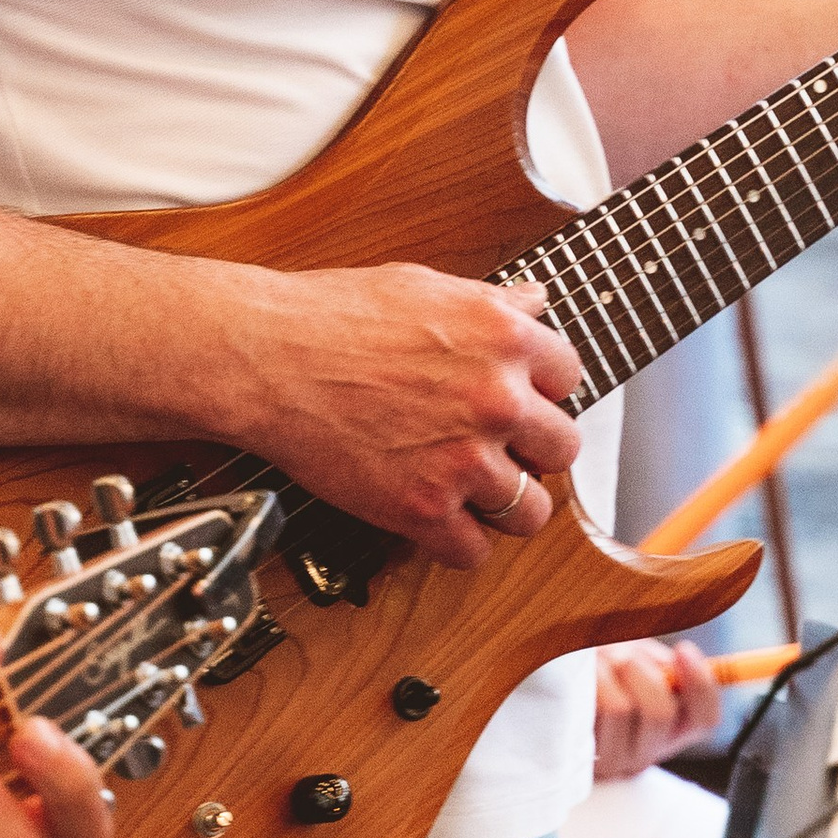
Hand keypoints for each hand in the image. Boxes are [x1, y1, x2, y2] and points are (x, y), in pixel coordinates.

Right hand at [224, 262, 584, 571]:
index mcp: (504, 337)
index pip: (570, 376)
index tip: (522, 397)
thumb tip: (532, 304)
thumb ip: (489, 301)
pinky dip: (458, 543)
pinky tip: (438, 519)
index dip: (542, 388)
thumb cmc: (332, 314)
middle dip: (533, 448)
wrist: (266, 357)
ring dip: (506, 503)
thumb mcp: (423, 284)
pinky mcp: (422, 510)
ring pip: (531, 511)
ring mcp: (464, 460)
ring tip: (474, 491)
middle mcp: (497, 399)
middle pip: (562, 448)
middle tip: (499, 446)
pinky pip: (474, 552)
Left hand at [593, 637, 720, 780]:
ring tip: (596, 660)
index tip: (684, 649)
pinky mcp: (581, 759)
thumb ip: (663, 663)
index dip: (701, 684)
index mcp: (673, 730)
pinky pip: (588, 712)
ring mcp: (614, 761)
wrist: (559, 689)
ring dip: (606, 670)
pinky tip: (581, 676)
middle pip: (660, 712)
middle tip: (623, 652)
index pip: (706, 718)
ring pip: (620, 709)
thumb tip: (684, 658)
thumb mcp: (641, 661)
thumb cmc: (604, 669)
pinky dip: (586, 683)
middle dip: (640, 668)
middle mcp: (647, 753)